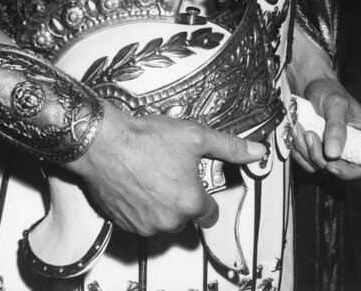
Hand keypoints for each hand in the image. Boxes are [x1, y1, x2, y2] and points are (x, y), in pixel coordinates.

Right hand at [69, 107, 268, 234]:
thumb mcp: (196, 136)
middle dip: (183, 200)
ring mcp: (143, 224)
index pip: (210, 215)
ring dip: (162, 205)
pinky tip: (138, 184)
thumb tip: (257, 151)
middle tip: (174, 174)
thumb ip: (230, 147)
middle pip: (186, 218)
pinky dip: (141, 208)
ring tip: (154, 176)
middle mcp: (168, 220)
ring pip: (162, 221)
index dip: (206, 198)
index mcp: (189, 202)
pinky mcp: (122, 224)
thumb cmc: (146, 139)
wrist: (104, 144)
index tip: (199, 185)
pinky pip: (139, 221)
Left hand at [291, 76, 360, 181]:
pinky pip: (308, 162)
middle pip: (339, 168)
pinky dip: (299, 151)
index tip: (331, 165)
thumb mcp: (335, 104)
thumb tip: (334, 153)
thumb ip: (336, 127)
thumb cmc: (329, 90)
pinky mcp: (320, 152)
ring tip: (301, 128)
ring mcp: (336, 151)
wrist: (312, 87)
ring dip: (305, 150)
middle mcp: (354, 147)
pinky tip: (298, 133)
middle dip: (319, 154)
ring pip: (320, 166)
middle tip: (309, 134)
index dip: (348, 171)